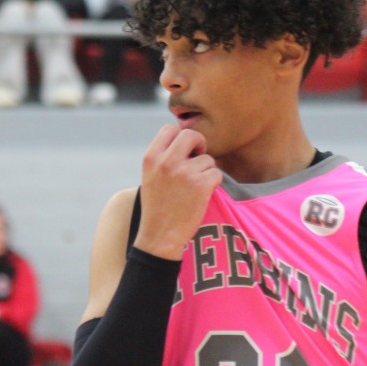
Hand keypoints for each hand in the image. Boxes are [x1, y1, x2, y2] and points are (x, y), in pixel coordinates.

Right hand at [135, 125, 221, 260]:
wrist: (159, 236)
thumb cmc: (156, 207)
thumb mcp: (150, 176)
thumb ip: (162, 157)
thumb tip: (184, 139)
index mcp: (151, 157)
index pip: (169, 129)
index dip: (180, 136)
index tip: (185, 149)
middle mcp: (167, 161)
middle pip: (191, 135)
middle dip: (199, 143)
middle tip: (199, 157)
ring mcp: (184, 173)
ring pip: (207, 159)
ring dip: (206, 171)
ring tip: (194, 188)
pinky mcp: (201, 185)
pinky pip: (216, 174)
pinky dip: (213, 184)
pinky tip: (202, 195)